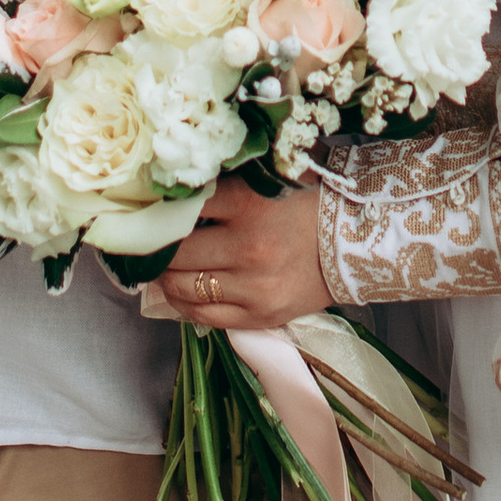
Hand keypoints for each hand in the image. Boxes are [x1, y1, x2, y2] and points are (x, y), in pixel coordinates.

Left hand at [141, 175, 326, 331]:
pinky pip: (203, 316)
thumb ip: (224, 185)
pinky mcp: (258, 316)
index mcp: (250, 206)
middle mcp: (249, 249)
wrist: (352, 248)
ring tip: (165, 265)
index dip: (161, 208)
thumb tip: (174, 189)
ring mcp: (254, 288)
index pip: (184, 207)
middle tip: (151, 240)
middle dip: (158, 247)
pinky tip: (180, 291)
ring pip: (183, 288)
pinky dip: (183, 303)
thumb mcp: (267, 184)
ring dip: (166, 276)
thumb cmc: (304, 208)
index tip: (149, 208)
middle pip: (176, 253)